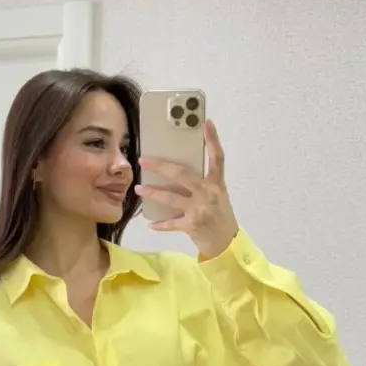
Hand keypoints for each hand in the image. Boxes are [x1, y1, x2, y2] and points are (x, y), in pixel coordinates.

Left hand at [136, 120, 238, 259]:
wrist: (227, 243)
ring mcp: (200, 209)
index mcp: (217, 184)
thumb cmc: (220, 216)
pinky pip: (171, 223)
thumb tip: (177, 171)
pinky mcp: (192, 225)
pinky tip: (151, 224)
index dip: (212, 140)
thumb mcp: (217, 196)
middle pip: (182, 174)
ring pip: (171, 197)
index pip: (217, 158)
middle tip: (144, 160)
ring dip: (152, 193)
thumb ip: (203, 183)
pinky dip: (161, 224)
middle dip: (161, 166)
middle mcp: (209, 193)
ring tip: (138, 189)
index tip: (206, 122)